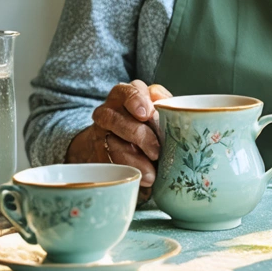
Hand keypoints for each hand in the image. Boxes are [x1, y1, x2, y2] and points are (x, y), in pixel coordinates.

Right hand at [66, 80, 171, 197]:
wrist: (111, 139)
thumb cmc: (142, 120)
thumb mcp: (154, 107)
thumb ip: (164, 105)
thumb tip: (175, 107)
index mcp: (124, 94)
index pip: (126, 91)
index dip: (136, 100)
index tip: (147, 114)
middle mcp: (108, 110)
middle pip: (116, 119)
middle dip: (139, 136)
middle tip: (157, 152)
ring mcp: (99, 132)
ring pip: (111, 144)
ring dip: (133, 160)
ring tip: (151, 174)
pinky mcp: (96, 153)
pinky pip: (108, 163)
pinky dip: (125, 171)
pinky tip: (140, 179)